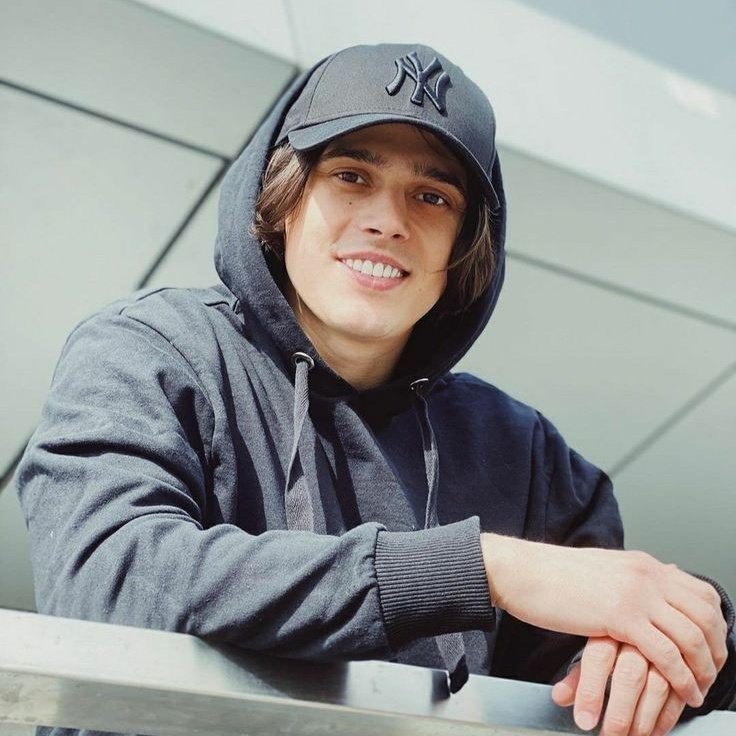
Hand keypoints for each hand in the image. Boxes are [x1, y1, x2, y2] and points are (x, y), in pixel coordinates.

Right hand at [480, 534, 728, 706]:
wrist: (523, 571)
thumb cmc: (552, 574)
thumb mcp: (602, 571)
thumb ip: (629, 582)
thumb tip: (645, 598)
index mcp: (643, 564)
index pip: (700, 591)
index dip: (714, 624)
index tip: (712, 647)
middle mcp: (647, 574)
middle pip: (704, 614)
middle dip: (716, 649)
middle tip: (713, 673)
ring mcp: (636, 594)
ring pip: (692, 636)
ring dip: (703, 669)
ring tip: (699, 690)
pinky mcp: (621, 617)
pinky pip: (666, 653)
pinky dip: (682, 678)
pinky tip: (683, 692)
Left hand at [552, 637, 685, 735]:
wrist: (654, 616)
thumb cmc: (617, 638)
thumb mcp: (593, 654)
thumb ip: (578, 676)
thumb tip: (559, 697)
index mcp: (609, 629)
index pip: (597, 659)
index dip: (590, 692)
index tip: (585, 721)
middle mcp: (637, 636)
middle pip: (629, 675)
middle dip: (620, 713)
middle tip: (611, 735)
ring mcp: (664, 647)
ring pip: (658, 685)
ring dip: (644, 719)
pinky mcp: (687, 662)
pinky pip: (680, 692)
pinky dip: (668, 717)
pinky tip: (654, 731)